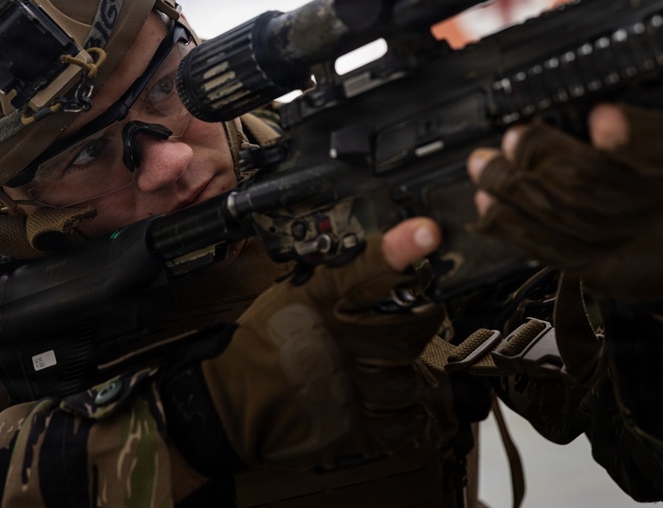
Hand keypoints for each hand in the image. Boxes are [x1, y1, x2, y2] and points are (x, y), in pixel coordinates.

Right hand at [201, 218, 449, 468]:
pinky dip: (410, 416)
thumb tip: (396, 253)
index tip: (426, 233)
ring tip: (389, 368)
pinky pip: (403, 422)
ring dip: (408, 374)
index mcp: (321, 299)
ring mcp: (348, 387)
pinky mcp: (351, 429)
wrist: (235, 395)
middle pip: (411, 328)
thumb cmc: (268, 338)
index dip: (399, 248)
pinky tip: (397, 405)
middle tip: (416, 318)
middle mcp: (338, 340)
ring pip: (411, 379)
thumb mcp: (299, 291)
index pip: (367, 266)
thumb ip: (345, 275)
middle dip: (422, 321)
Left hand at [466, 103, 662, 301]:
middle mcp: (659, 205)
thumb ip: (638, 120)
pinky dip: (510, 225)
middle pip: (592, 181)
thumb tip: (579, 103)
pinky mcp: (600, 271)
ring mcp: (629, 243)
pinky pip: (547, 248)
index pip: (661, 144)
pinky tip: (488, 205)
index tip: (600, 117)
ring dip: (510, 189)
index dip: (630, 132)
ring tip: (484, 168)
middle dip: (540, 157)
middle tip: (511, 140)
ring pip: (560, 216)